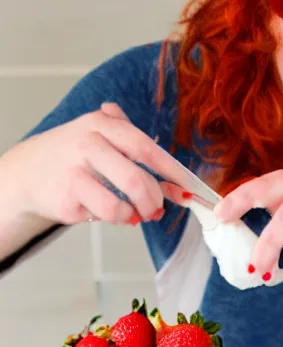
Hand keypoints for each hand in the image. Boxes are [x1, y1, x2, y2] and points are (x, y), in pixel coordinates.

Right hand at [1, 103, 172, 224]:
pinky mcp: (66, 198)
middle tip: (156, 208)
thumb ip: (138, 151)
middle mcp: (87, 144)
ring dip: (137, 214)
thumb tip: (178, 185)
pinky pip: (106, 215)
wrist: (27, 171)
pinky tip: (111, 213)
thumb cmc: (75, 157)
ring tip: (135, 213)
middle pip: (136, 179)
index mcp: (103, 125)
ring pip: (121, 203)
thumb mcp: (102, 138)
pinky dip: (118, 218)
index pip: (145, 148)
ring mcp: (74, 172)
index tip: (188, 186)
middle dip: (154, 200)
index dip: (171, 170)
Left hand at [213, 169, 282, 279]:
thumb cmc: (278, 224)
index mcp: (279, 186)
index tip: (220, 216)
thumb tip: (189, 203)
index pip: (261, 186)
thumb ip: (225, 217)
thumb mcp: (253, 219)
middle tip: (254, 267)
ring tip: (273, 273)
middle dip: (271, 239)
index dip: (241, 199)